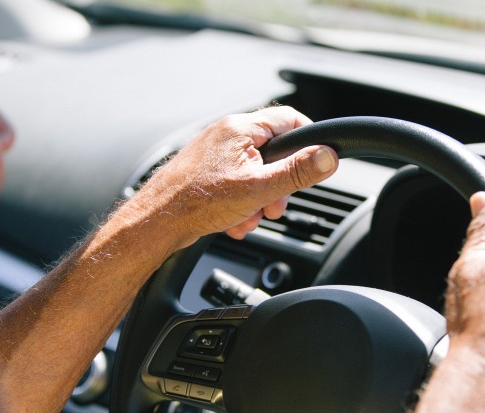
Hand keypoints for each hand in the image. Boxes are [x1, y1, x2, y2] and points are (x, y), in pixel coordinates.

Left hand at [133, 106, 337, 245]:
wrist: (156, 222)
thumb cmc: (197, 201)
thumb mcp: (258, 188)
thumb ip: (296, 172)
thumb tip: (328, 157)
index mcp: (240, 129)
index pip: (289, 119)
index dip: (308, 141)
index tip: (317, 162)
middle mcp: (227, 134)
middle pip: (273, 152)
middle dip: (279, 184)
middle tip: (275, 205)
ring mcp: (215, 154)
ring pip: (255, 173)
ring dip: (259, 199)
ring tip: (249, 217)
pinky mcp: (207, 172)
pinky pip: (237, 184)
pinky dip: (241, 204)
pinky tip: (234, 221)